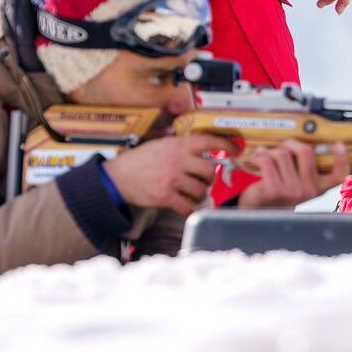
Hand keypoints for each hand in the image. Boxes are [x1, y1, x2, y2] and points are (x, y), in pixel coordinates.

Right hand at [103, 135, 223, 215]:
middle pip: (210, 171)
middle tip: (203, 181)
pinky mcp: (164, 196)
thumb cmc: (140, 161)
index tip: (236, 149)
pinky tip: (185, 207)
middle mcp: (176, 160)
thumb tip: (205, 150)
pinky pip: (187, 207)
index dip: (226, 145)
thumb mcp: (160, 145)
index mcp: (177, 145)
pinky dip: (189, 209)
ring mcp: (171, 179)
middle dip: (210, 179)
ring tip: (190, 193)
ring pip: (201, 190)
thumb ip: (181, 147)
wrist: (116, 178)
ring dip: (199, 194)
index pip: (208, 141)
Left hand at [238, 140, 349, 208]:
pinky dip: (257, 157)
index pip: (337, 176)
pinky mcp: (274, 190)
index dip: (341, 159)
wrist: (258, 213)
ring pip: (282, 154)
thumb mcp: (296, 185)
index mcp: (317, 188)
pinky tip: (254, 162)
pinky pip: (267, 160)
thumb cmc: (276, 196)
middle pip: (305, 151)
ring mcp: (292, 191)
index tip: (339, 145)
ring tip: (262, 158)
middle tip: (280, 148)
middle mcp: (308, 190)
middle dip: (289, 144)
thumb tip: (295, 143)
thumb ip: (302, 168)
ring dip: (268, 152)